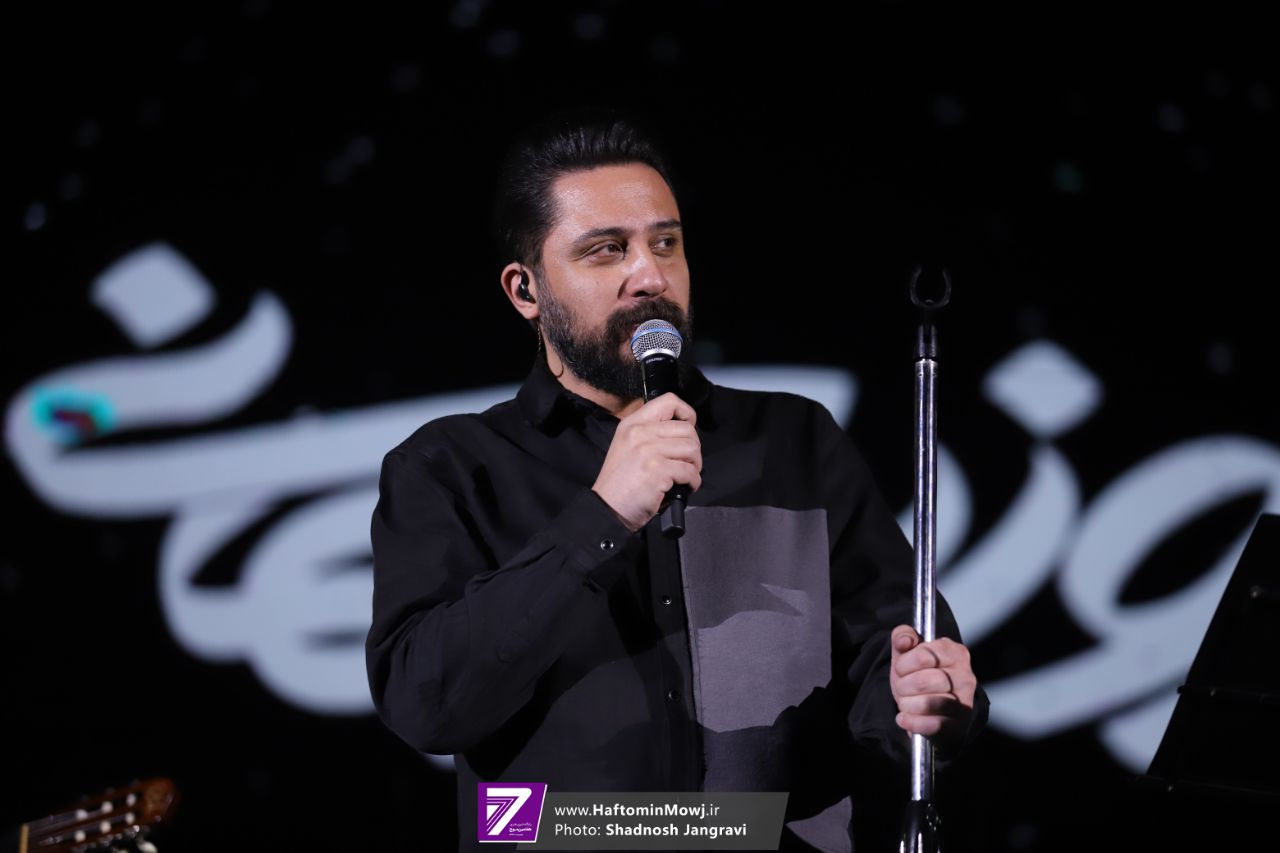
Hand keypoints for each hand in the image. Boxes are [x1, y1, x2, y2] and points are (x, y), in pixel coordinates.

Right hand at [592, 392, 701, 531]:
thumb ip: (649, 434)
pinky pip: (690, 471)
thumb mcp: (628, 446)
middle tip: (686, 462)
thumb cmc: (620, 482)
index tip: (687, 430)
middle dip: (694, 448)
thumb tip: (682, 431)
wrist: (606, 508)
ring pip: (692, 449)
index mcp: (632, 423)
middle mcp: (640, 432)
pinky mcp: (658, 470)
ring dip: (695, 465)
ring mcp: (649, 450)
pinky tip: (684, 487)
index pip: (669, 401)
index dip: (686, 414)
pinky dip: (693, 482)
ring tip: (685, 475)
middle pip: (687, 429)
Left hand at [889, 625, 977, 749]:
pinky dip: (912, 722)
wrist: (927, 708)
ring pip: (928, 704)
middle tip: (903, 688)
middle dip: (903, 686)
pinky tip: (904, 718)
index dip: (903, 665)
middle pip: (923, 681)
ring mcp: (965, 702)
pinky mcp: (959, 724)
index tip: (902, 669)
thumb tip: (905, 640)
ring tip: (906, 702)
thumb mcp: (906, 653)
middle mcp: (965, 676)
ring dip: (907, 704)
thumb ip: (902, 637)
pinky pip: (932, 725)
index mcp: (954, 652)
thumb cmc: (917, 676)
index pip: (922, 656)